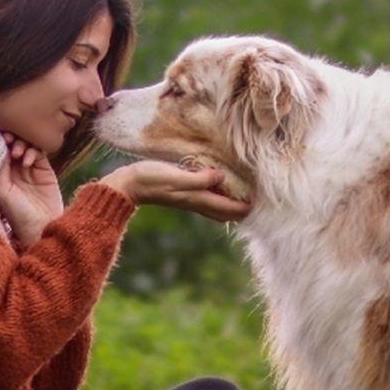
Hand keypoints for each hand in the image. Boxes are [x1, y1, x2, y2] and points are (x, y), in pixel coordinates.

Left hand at [0, 132, 63, 245]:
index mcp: (2, 175)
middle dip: (11, 140)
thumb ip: (1, 169)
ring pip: (26, 146)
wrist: (41, 227)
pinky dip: (33, 152)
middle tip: (9, 140)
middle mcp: (15, 171)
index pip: (0, 152)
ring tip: (18, 153)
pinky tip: (28, 162)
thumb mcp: (2, 191)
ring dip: (21, 145)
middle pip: (13, 145)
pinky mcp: (45, 170)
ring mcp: (31, 169)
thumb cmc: (17, 214)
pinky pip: (39, 153)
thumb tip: (1, 148)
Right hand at [100, 160, 250, 222]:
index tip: (262, 200)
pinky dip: (218, 197)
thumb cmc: (149, 178)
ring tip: (244, 196)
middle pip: (226, 213)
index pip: (230, 209)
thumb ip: (198, 178)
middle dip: (242, 209)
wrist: (127, 185)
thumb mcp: (175, 176)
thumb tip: (220, 177)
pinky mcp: (182, 192)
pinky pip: (207, 198)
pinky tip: (219, 186)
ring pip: (217, 207)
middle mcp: (196, 202)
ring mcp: (189, 199)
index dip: (246, 207)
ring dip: (231, 204)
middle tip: (258, 200)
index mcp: (198, 199)